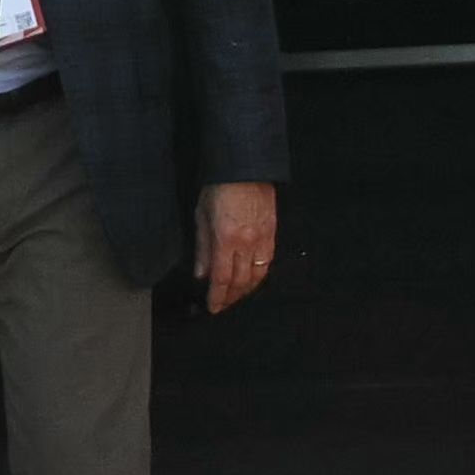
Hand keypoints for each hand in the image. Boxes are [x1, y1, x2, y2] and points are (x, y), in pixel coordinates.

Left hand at [196, 183, 277, 311]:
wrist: (245, 167)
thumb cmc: (219, 187)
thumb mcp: (202, 215)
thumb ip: (203, 247)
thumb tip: (201, 274)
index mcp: (225, 239)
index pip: (221, 279)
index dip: (217, 297)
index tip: (213, 307)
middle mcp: (246, 243)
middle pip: (240, 281)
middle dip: (231, 297)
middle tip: (223, 305)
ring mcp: (262, 238)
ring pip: (257, 275)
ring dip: (246, 290)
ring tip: (237, 296)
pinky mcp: (273, 232)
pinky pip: (268, 261)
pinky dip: (259, 275)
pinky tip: (252, 278)